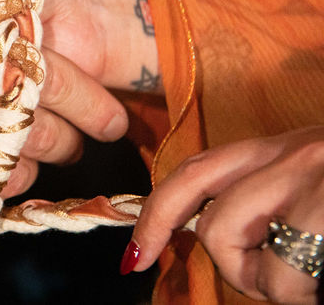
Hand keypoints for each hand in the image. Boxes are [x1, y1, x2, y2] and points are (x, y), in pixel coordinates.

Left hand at [127, 127, 323, 303]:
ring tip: (315, 278)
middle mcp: (289, 153)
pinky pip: (280, 276)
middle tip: (275, 281)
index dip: (155, 216)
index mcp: (281, 148)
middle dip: (232, 265)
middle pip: (207, 218)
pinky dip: (300, 294)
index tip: (134, 256)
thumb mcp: (315, 188)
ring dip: (271, 284)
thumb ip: (266, 201)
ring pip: (230, 244)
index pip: (196, 172)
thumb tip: (224, 240)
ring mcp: (306, 177)